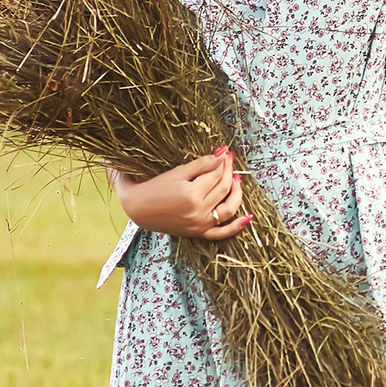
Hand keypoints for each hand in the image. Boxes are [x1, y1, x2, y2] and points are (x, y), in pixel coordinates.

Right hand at [116, 148, 250, 239]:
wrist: (137, 209)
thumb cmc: (153, 188)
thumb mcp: (177, 173)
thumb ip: (201, 164)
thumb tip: (222, 153)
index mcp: (192, 194)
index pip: (216, 174)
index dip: (222, 162)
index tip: (225, 153)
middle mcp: (198, 212)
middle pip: (224, 188)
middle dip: (229, 172)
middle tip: (229, 161)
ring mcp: (199, 225)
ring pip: (229, 209)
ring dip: (237, 193)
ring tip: (237, 180)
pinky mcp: (198, 233)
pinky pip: (222, 233)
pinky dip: (236, 227)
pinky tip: (248, 217)